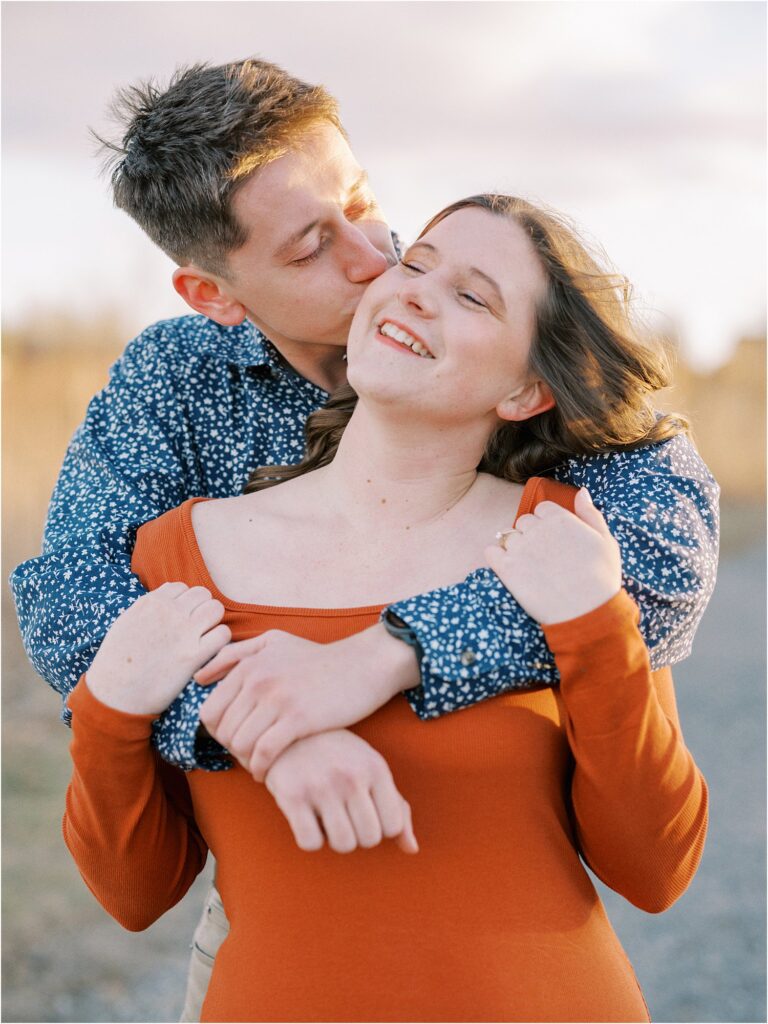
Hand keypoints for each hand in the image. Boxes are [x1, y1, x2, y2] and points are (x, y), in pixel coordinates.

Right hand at [86, 583, 230, 714]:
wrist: (114, 694)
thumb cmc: (117, 661)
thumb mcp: (126, 622)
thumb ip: (148, 607)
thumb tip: (167, 598)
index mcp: (151, 602)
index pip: (182, 587)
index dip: (184, 602)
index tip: (180, 618)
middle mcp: (169, 612)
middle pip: (203, 594)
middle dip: (201, 608)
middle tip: (195, 628)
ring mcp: (183, 633)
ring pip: (216, 609)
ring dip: (213, 621)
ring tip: (203, 637)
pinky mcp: (193, 656)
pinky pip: (222, 634)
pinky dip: (219, 640)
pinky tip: (208, 651)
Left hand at [196, 623, 416, 781]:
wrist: (363, 664)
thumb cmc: (318, 658)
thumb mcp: (275, 642)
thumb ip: (237, 654)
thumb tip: (201, 677)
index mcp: (249, 664)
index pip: (210, 711)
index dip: (218, 734)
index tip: (235, 740)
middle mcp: (258, 679)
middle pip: (223, 731)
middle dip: (231, 749)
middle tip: (247, 756)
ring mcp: (277, 698)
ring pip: (240, 744)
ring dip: (244, 761)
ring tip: (257, 765)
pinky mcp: (298, 718)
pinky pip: (263, 753)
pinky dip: (259, 768)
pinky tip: (267, 772)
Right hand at [264, 729, 417, 854]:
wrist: (289, 732)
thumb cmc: (339, 757)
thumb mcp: (372, 770)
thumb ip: (397, 808)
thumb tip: (412, 849)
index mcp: (376, 768)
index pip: (393, 826)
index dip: (379, 827)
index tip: (364, 813)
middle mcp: (351, 776)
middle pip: (369, 839)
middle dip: (357, 835)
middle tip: (343, 815)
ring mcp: (322, 785)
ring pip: (343, 844)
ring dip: (334, 839)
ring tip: (326, 816)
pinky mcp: (292, 795)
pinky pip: (311, 843)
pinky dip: (310, 839)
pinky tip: (306, 817)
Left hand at [485, 488, 621, 624]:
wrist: (587, 613)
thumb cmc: (601, 579)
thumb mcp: (606, 541)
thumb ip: (590, 513)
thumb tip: (581, 492)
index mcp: (560, 519)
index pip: (542, 509)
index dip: (548, 524)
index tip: (555, 542)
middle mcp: (538, 529)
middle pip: (524, 522)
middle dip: (531, 536)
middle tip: (544, 558)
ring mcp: (520, 548)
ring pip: (508, 537)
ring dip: (515, 548)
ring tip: (531, 568)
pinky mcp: (506, 568)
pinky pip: (491, 552)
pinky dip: (497, 558)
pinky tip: (510, 570)